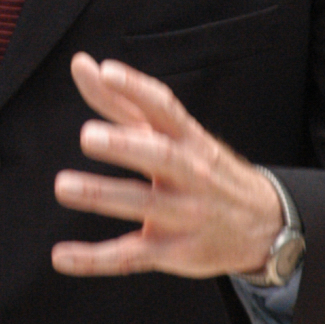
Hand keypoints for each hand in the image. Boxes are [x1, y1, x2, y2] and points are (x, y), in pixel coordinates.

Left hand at [52, 53, 281, 279]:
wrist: (263, 224)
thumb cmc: (201, 166)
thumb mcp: (170, 132)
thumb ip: (122, 101)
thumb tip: (81, 64)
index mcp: (188, 139)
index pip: (165, 108)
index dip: (136, 89)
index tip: (108, 71)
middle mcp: (190, 173)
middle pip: (160, 156)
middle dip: (124, 146)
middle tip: (87, 136)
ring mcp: (183, 215)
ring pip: (143, 204)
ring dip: (102, 196)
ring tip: (64, 185)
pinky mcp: (172, 252)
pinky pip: (131, 256)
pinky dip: (95, 259)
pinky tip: (61, 257)